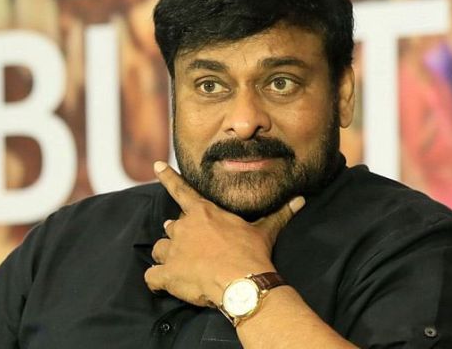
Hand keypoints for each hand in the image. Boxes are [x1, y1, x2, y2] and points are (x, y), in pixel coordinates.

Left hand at [144, 161, 304, 306]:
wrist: (242, 282)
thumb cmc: (251, 253)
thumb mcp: (264, 231)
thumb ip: (279, 214)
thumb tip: (300, 200)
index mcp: (203, 213)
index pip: (181, 189)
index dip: (168, 177)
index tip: (157, 166)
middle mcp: (183, 228)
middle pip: (171, 226)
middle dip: (178, 236)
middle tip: (191, 248)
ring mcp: (173, 250)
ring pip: (159, 249)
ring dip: (166, 257)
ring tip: (180, 268)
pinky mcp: (168, 273)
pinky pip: (151, 276)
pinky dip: (156, 281)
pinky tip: (163, 285)